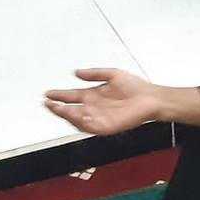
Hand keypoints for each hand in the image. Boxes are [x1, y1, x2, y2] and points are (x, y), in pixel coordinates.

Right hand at [43, 68, 162, 135]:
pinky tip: (74, 115)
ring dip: (65, 115)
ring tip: (57, 108)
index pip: (72, 96)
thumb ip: (94, 73)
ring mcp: (99, 117)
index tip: (48, 93)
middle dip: (57, 107)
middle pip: (70, 109)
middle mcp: (94, 107)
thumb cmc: (137, 88)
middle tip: (47, 102)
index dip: (59, 95)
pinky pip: (89, 126)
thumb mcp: (112, 74)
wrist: (151, 98)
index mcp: (94, 95)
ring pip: (76, 119)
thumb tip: (76, 72)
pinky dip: (80, 122)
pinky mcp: (105, 126)